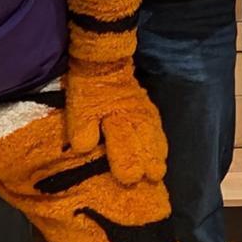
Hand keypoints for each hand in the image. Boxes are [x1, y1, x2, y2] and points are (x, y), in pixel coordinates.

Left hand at [65, 64, 167, 184]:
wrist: (102, 62)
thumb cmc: (89, 89)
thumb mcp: (79, 108)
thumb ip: (83, 129)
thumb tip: (85, 148)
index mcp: (115, 118)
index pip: (124, 144)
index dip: (127, 163)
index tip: (131, 178)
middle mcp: (134, 118)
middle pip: (144, 144)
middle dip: (148, 162)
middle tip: (152, 178)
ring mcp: (143, 113)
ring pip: (154, 137)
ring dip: (157, 155)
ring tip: (159, 172)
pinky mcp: (148, 108)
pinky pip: (158, 128)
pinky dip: (160, 142)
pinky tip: (162, 153)